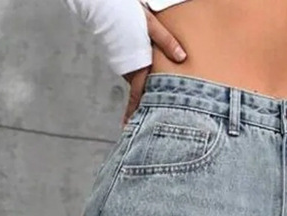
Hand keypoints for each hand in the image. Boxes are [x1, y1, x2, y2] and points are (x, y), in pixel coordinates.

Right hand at [121, 6, 187, 124]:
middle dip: (144, 111)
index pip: (138, 98)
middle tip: (145, 127)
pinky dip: (142, 80)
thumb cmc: (124, 12)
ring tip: (153, 108)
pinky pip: (136, 73)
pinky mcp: (124, 58)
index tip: (129, 131)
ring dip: (145, 94)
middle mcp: (129, 69)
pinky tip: (149, 81)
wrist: (103, 4)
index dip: (134, 116)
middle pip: (141, 94)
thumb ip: (167, 41)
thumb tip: (182, 57)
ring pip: (139, 83)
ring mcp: (125, 65)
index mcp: (137, 65)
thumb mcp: (150, 24)